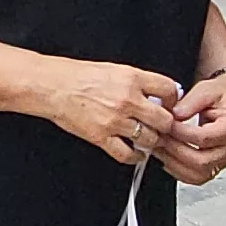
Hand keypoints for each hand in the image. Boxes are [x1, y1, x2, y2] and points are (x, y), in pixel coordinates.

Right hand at [34, 60, 180, 165]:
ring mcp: (115, 120)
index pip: (169, 89)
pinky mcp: (101, 137)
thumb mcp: (114, 69)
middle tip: (162, 127)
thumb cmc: (78, 76)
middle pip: (165, 119)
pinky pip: (127, 154)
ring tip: (148, 138)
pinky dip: (135, 157)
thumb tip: (158, 92)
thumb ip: (137, 81)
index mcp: (131, 78)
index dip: (173, 100)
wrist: (52, 86)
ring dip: (152, 141)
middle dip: (166, 125)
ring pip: (150, 139)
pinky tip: (135, 152)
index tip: (170, 105)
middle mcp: (127, 100)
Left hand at [157, 67, 225, 184]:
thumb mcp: (207, 89)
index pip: (204, 138)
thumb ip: (191, 101)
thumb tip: (175, 115)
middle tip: (158, 137)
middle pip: (201, 161)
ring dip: (174, 163)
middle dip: (175, 150)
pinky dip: (179, 172)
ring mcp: (224, 160)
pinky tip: (167, 158)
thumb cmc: (222, 95)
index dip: (181, 133)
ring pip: (198, 174)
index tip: (166, 124)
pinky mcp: (216, 166)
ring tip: (159, 148)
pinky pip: (197, 178)